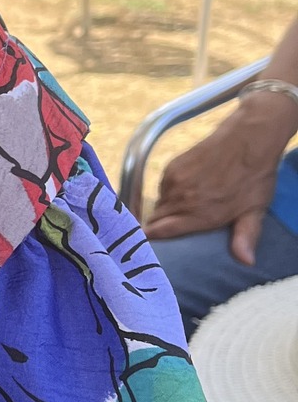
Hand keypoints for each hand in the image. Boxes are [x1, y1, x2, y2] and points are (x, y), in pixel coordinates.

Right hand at [146, 94, 296, 263]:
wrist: (248, 139)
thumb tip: (247, 262)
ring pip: (159, 202)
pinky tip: (185, 190)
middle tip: (168, 230)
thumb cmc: (253, 177)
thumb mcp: (254, 210)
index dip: (150, 239)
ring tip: (181, 209)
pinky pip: (162, 186)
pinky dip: (169, 191)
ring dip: (166, 208)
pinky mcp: (172, 166)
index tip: (146, 245)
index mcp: (199, 215)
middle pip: (156, 219)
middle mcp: (182, 199)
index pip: (161, 231)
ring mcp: (174, 181)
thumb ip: (246, 237)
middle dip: (159, 226)